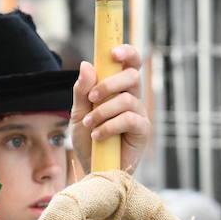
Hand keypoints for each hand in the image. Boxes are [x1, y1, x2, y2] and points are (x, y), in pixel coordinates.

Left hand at [72, 45, 149, 173]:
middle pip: (132, 76)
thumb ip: (81, 90)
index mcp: (119, 89)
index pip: (130, 64)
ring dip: (102, 111)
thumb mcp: (78, 112)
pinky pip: (129, 119)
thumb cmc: (87, 139)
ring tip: (89, 124)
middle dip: (109, 84)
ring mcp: (139, 114)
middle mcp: (133, 98)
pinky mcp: (142, 130)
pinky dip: (109, 126)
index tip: (113, 52)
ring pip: (127, 99)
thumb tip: (86, 64)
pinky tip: (98, 136)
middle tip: (91, 99)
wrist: (92, 166)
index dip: (127, 53)